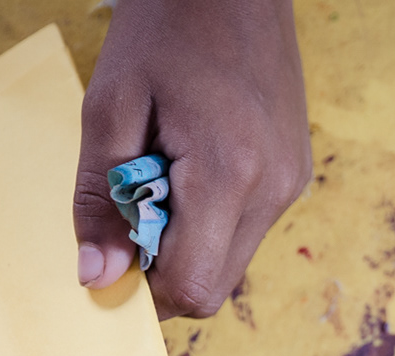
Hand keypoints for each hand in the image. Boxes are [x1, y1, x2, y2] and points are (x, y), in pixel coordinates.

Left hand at [74, 0, 311, 318]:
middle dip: (163, 270)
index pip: (191, 286)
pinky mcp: (296, 175)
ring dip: (186, 243)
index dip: (144, 289)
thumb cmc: (166, 26)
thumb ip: (99, 198)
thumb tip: (97, 276)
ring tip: (162, 176)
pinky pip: (246, 230)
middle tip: (130, 213)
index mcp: (230, 172)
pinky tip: (191, 167)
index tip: (112, 254)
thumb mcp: (110, 105)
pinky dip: (209, 221)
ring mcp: (292, 185)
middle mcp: (274, 190)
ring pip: (230, 262)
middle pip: (214, 287)